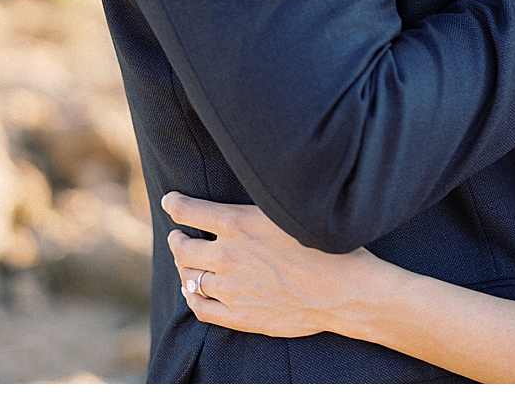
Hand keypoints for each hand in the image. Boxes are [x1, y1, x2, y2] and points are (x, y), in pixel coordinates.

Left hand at [161, 192, 378, 339]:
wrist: (344, 290)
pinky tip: (193, 292)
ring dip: (183, 269)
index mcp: (239, 223)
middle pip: (182, 247)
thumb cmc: (325, 244)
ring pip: (189, 277)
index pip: (190, 211)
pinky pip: (200, 307)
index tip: (170, 201)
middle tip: (176, 236)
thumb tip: (242, 198)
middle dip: (176, 239)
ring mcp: (231, 288)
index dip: (175, 204)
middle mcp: (228, 255)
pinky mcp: (239, 315)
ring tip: (185, 264)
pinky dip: (191, 297)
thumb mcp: (289, 211)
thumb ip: (258, 207)